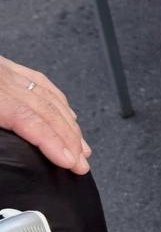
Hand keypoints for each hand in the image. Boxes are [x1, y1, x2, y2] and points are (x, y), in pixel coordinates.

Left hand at [0, 57, 90, 174]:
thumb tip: (3, 162)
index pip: (30, 119)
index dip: (53, 142)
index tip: (69, 161)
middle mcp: (2, 80)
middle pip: (47, 110)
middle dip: (69, 139)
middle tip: (81, 163)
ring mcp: (6, 72)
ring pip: (49, 97)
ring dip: (69, 125)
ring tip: (81, 148)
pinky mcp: (6, 68)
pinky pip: (41, 83)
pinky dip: (59, 102)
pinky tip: (69, 115)